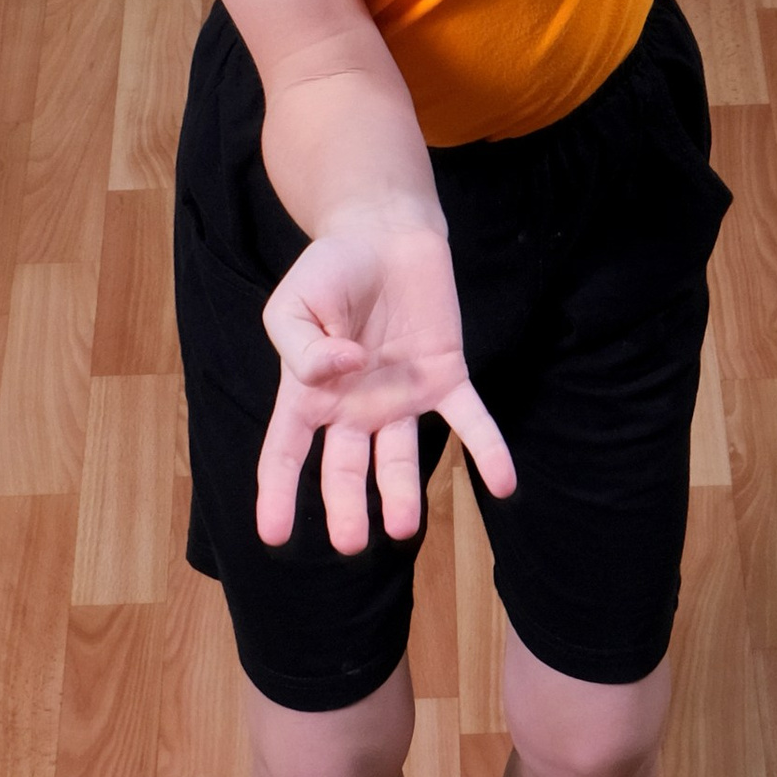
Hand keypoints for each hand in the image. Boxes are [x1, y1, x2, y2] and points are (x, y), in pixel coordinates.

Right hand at [258, 205, 516, 554]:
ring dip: (404, 495)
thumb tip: (342, 371)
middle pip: (346, 472)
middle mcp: (355, 409)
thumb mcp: (293, 303)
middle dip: (347, 509)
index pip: (285, 454)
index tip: (273, 536)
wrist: (382, 233)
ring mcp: (402, 398)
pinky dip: (489, 452)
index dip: (278, 495)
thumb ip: (303, 346)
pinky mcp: (445, 378)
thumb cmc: (330, 270)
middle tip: (351, 543)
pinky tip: (504, 484)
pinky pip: (470, 421)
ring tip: (403, 528)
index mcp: (309, 394)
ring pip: (402, 460)